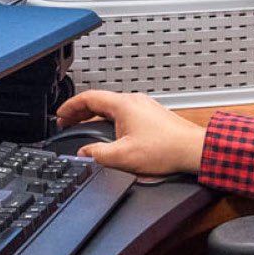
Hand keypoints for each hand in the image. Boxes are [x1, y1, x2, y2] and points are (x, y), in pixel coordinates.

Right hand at [56, 89, 205, 176]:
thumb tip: (84, 154)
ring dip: (95, 117)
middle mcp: (134, 101)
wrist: (193, 150)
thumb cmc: (165, 149)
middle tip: (67, 123)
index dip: (70, 107)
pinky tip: (111, 134)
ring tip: (85, 128)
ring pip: (112, 107)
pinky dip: (110, 121)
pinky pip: (124, 114)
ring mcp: (144, 107)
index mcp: (123, 105)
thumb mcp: (122, 156)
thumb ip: (97, 155)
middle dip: (80, 112)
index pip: (88, 98)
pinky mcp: (152, 117)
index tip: (60, 115)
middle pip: (99, 101)